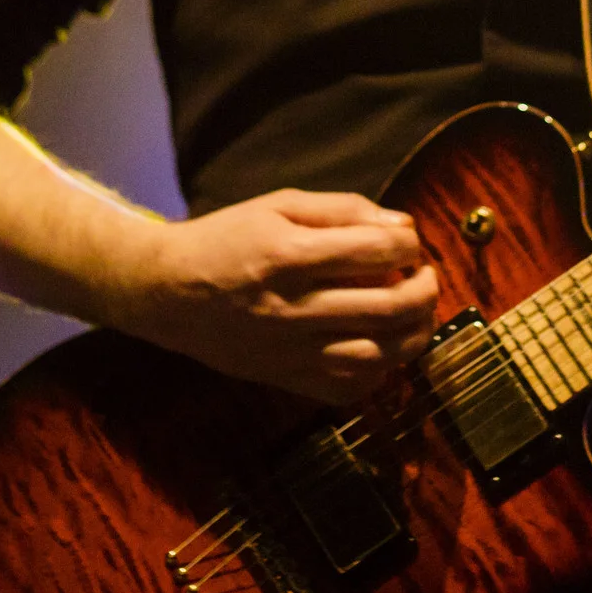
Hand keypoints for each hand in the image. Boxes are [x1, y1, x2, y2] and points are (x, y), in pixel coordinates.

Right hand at [110, 189, 440, 404]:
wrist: (166, 292)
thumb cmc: (226, 239)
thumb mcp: (278, 205)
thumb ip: (341, 210)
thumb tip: (401, 225)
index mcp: (288, 255)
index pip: (375, 251)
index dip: (408, 242)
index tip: (408, 239)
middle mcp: (291, 307)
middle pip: (387, 306)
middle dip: (424, 289)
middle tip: (425, 276)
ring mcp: (289, 351)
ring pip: (378, 355)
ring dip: (413, 334)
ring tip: (416, 313)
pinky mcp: (285, 379)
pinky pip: (349, 387)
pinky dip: (381, 371)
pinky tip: (384, 347)